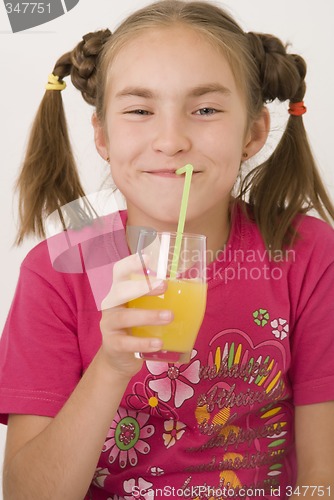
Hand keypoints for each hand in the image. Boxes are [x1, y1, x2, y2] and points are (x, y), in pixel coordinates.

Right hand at [99, 253, 171, 378]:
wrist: (120, 359)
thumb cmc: (137, 327)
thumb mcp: (145, 309)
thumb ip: (161, 296)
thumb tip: (193, 281)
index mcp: (121, 291)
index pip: (120, 271)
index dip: (131, 262)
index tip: (149, 257)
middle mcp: (112, 304)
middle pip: (121, 290)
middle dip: (142, 286)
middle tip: (164, 285)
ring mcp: (110, 324)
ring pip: (124, 317)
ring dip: (148, 316)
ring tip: (169, 317)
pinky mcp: (112, 345)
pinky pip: (126, 343)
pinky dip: (143, 342)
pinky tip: (158, 343)